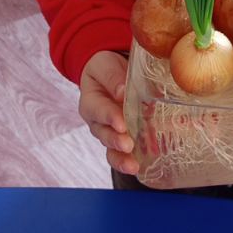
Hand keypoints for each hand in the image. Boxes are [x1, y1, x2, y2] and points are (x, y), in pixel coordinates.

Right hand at [78, 50, 136, 174]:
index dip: (109, 117)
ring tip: (133, 166)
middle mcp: (98, 121)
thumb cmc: (106, 68)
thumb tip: (123, 92)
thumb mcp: (105, 65)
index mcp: (91, 101)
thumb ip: (112, 76)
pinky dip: (131, 161)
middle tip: (127, 145)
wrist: (110, 73)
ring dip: (121, 159)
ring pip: (111, 149)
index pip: (98, 110)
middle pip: (103, 134)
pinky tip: (141, 167)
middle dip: (115, 141)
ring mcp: (110, 132)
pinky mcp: (122, 139)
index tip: (121, 123)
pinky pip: (124, 154)